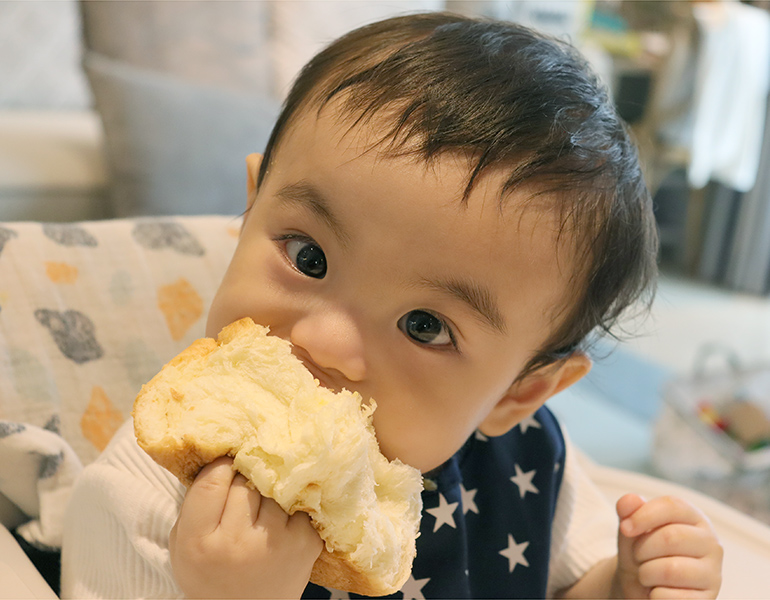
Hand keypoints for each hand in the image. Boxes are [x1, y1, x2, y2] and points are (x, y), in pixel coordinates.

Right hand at [169, 457, 322, 598]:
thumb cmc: (211, 572)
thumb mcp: (184, 544)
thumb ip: (195, 504)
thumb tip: (218, 455)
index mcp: (200, 541)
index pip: (212, 481)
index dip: (220, 466)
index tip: (226, 465)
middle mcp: (238, 543)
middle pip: (246, 481)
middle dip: (245, 477)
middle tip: (245, 487)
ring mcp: (275, 543)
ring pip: (275, 487)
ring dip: (270, 489)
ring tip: (263, 505)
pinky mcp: (305, 544)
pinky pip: (300, 503)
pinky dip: (291, 506)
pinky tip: (283, 519)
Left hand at [614, 494, 722, 598]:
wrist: (641, 588)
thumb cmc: (640, 552)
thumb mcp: (630, 530)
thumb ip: (628, 511)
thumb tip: (629, 500)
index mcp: (694, 518)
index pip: (673, 506)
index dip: (644, 515)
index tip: (625, 528)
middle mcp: (711, 543)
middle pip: (671, 538)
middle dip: (642, 549)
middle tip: (637, 557)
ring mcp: (713, 573)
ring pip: (671, 569)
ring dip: (646, 573)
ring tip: (645, 574)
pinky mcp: (708, 599)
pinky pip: (673, 597)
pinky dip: (654, 595)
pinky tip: (656, 592)